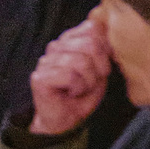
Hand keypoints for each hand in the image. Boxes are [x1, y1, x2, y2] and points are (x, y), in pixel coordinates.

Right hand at [27, 13, 112, 136]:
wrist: (66, 121)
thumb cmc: (83, 94)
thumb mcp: (100, 69)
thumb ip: (103, 48)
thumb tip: (109, 32)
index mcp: (70, 39)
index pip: (93, 27)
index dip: (105, 49)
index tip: (101, 67)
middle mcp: (56, 45)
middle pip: (90, 43)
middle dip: (99, 67)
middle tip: (91, 81)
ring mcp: (46, 60)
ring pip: (81, 61)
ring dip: (88, 81)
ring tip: (80, 88)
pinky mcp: (40, 77)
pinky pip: (70, 76)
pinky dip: (77, 88)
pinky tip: (71, 93)